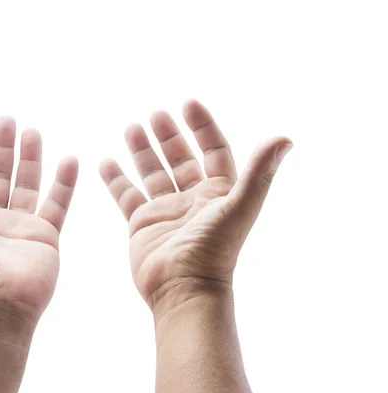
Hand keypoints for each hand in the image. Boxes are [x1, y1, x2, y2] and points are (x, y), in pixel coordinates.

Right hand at [100, 100, 291, 311]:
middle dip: (169, 135)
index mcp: (218, 193)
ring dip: (143, 150)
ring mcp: (166, 211)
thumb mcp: (238, 207)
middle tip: (156, 114)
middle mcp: (192, 199)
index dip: (203, 127)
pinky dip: (116, 179)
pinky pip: (127, 195)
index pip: (213, 151)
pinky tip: (105, 161)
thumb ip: (259, 172)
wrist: (182, 290)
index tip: (188, 103)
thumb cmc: (213, 252)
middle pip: (180, 158)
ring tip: (132, 126)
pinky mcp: (142, 224)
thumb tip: (285, 138)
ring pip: (152, 172)